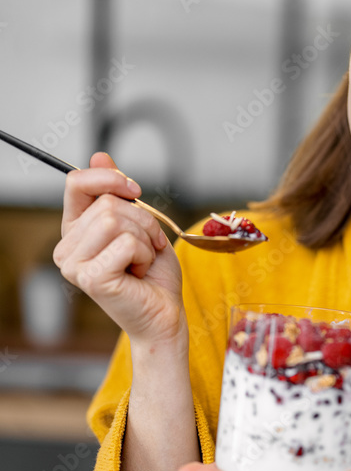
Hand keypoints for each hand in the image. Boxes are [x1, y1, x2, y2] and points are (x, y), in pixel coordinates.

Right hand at [53, 152, 184, 345]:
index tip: (135, 190)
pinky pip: (127, 242)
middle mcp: (66, 248)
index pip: (76, 183)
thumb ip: (116, 192)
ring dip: (144, 237)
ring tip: (143, 260)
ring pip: (116, 219)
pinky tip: (140, 273)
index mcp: (74, 231)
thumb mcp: (139, 224)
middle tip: (148, 246)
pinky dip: (145, 253)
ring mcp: (74, 265)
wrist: (164, 314)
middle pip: (106, 202)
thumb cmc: (153, 275)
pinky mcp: (91, 278)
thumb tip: (99, 156)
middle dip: (142, 220)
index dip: (109, 178)